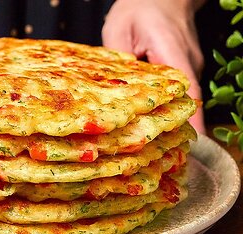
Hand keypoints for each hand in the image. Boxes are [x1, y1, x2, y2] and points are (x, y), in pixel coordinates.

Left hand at [102, 0, 205, 133]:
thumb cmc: (138, 8)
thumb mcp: (118, 29)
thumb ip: (117, 62)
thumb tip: (109, 92)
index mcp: (172, 51)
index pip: (186, 92)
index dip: (187, 121)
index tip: (186, 144)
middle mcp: (188, 61)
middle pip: (187, 102)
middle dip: (174, 127)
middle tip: (156, 153)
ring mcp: (190, 65)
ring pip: (183, 98)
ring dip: (169, 117)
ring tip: (148, 141)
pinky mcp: (185, 68)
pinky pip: (179, 91)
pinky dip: (167, 105)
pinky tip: (149, 118)